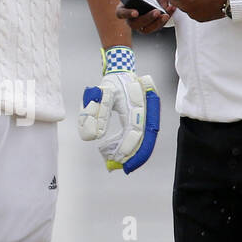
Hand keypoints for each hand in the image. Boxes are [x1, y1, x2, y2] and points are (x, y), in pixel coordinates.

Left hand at [78, 46, 160, 173]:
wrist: (122, 73)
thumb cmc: (111, 83)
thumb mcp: (100, 94)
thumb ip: (95, 112)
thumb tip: (94, 137)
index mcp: (136, 104)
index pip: (134, 130)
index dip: (127, 146)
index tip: (117, 158)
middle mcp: (145, 111)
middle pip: (144, 138)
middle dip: (134, 155)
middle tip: (122, 167)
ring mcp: (147, 116)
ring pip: (145, 139)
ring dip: (135, 153)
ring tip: (120, 163)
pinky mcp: (144, 120)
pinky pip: (141, 136)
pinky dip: (134, 146)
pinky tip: (123, 154)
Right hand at [114, 0, 171, 33]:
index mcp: (124, 7)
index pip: (121, 13)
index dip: (127, 14)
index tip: (135, 12)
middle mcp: (132, 18)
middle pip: (135, 24)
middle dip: (146, 19)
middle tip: (155, 12)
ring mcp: (143, 23)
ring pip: (146, 28)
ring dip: (156, 23)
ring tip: (164, 15)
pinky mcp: (153, 24)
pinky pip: (157, 26)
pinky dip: (164, 20)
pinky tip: (169, 11)